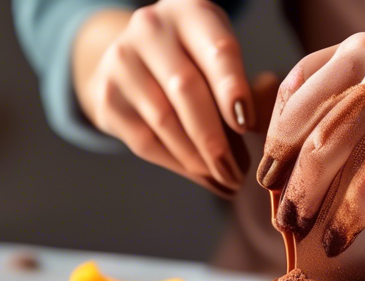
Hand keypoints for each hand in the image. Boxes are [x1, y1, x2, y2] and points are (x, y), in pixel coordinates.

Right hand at [75, 0, 253, 195]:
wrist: (135, 59)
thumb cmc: (195, 60)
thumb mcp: (221, 58)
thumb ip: (245, 87)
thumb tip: (257, 128)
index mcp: (190, 12)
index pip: (217, 50)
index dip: (232, 89)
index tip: (246, 125)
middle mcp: (150, 28)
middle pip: (186, 89)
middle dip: (215, 138)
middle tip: (237, 172)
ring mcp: (121, 60)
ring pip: (164, 120)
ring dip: (198, 158)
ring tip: (225, 179)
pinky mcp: (106, 96)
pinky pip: (145, 140)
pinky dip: (177, 164)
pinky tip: (201, 175)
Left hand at [257, 33, 364, 254]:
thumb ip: (335, 113)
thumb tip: (280, 179)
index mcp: (350, 51)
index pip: (295, 94)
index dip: (276, 142)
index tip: (267, 181)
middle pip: (310, 125)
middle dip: (290, 178)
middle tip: (281, 218)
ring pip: (334, 145)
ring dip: (311, 195)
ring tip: (299, 229)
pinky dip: (352, 212)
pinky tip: (340, 236)